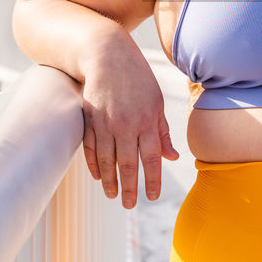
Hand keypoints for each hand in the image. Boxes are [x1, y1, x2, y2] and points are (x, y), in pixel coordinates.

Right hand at [79, 49, 178, 207]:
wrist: (107, 55)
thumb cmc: (138, 78)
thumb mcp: (156, 102)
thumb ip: (162, 131)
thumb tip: (172, 157)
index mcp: (147, 121)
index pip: (152, 158)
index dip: (152, 180)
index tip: (151, 197)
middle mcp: (125, 125)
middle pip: (127, 164)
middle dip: (129, 188)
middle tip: (129, 206)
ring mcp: (105, 123)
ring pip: (107, 160)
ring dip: (109, 181)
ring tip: (112, 196)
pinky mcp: (89, 119)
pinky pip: (90, 148)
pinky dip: (94, 164)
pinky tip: (98, 177)